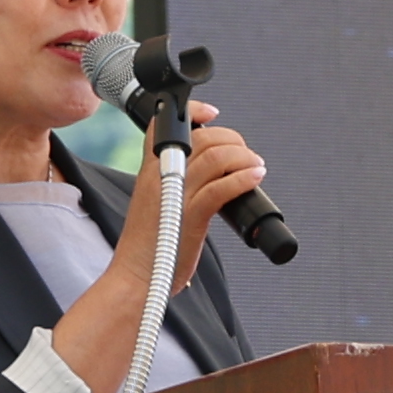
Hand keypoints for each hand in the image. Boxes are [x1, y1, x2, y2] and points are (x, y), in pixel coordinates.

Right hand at [155, 107, 260, 289]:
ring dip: (244, 157)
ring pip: (215, 157)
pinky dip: (244, 178)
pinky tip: (255, 178)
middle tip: (245, 154)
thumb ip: (174, 187)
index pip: (164, 125)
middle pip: (201, 138)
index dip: (192, 112)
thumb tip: (206, 180)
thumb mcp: (156, 205)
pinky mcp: (190, 216)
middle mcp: (161, 177)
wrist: (138, 279)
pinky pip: (222, 187)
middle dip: (232, 139)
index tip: (212, 114)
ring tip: (255, 166)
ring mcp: (175, 195)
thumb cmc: (149, 249)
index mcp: (150, 172)